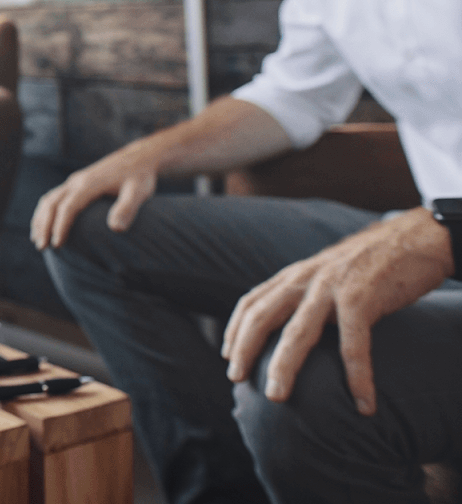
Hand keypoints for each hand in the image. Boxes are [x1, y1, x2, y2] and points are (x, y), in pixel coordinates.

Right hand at [31, 143, 158, 249]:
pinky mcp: (75, 183)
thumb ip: (127, 208)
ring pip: (48, 199)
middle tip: (41, 247)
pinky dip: (44, 212)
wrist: (138, 159)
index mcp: (89, 184)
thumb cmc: (139, 177)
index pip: (68, 207)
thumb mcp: (139, 192)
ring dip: (40, 219)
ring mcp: (74, 181)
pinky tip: (44, 225)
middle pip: (51, 203)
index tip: (57, 245)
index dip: (60, 226)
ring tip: (37, 240)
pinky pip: (52, 197)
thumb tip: (116, 230)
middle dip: (44, 225)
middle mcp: (76, 181)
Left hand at [221, 207, 451, 415]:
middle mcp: (306, 279)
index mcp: (295, 274)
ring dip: (284, 367)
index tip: (227, 357)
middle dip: (245, 349)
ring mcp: (331, 287)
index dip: (235, 330)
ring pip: (298, 332)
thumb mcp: (327, 274)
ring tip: (277, 398)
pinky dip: (357, 375)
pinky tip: (363, 402)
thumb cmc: (370, 263)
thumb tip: (293, 326)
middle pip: (263, 316)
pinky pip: (353, 342)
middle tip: (236, 379)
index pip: (252, 301)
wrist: (414, 238)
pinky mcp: (362, 297)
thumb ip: (307, 294)